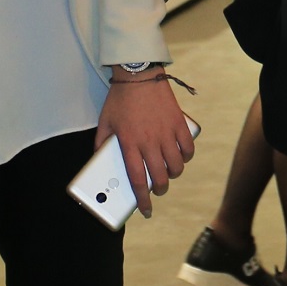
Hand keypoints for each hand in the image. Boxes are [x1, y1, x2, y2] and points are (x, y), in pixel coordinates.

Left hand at [97, 78, 194, 216]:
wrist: (139, 75)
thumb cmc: (120, 99)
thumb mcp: (104, 122)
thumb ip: (101, 143)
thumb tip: (99, 159)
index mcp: (129, 143)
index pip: (138, 179)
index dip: (143, 199)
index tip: (145, 210)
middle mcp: (149, 141)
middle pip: (161, 177)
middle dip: (160, 189)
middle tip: (158, 189)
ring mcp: (166, 132)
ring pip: (176, 165)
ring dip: (173, 174)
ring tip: (168, 172)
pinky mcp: (179, 123)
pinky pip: (188, 148)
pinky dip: (186, 156)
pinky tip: (180, 156)